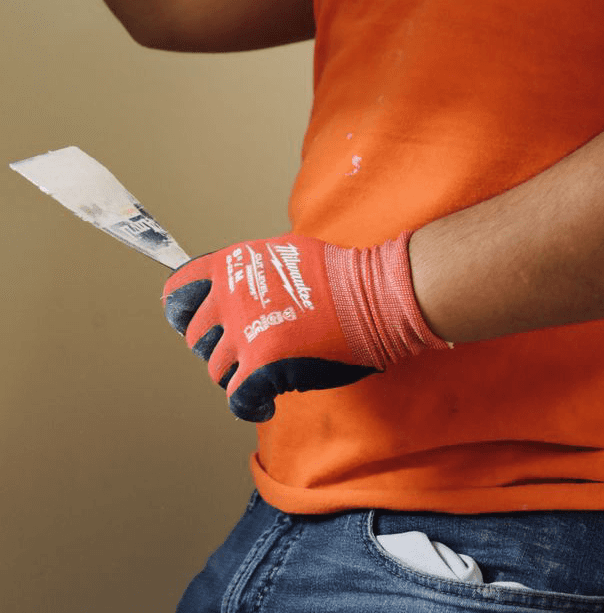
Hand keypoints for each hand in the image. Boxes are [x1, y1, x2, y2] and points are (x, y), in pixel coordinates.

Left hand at [162, 230, 449, 422]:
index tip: (189, 323)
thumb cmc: (337, 275)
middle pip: (197, 338)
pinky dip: (251, 405)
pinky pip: (238, 400)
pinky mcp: (260, 367)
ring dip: (237, 376)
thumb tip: (237, 287)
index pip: (179, 292)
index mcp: (230, 267)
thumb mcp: (280, 252)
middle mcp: (228, 299)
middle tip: (241, 353)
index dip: (183, 312)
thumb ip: (249, 272)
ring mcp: (242, 334)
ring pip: (216, 371)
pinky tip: (267, 402)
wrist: (369, 297)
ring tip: (263, 375)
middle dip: (216, 348)